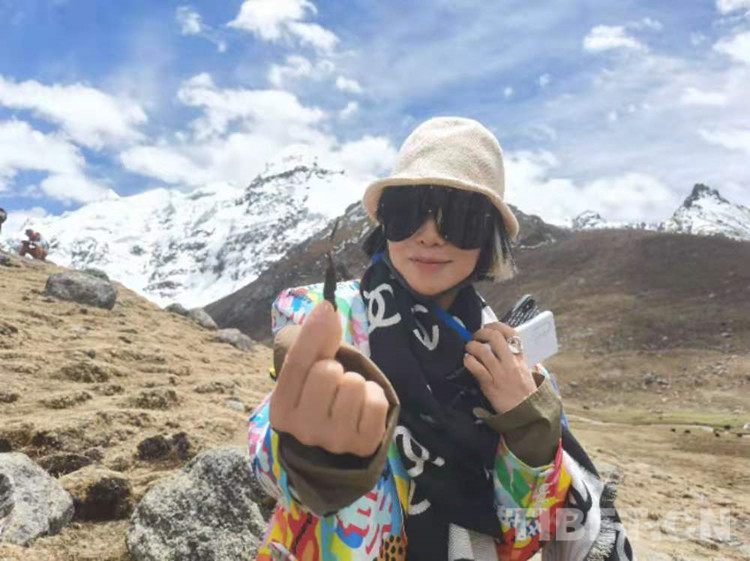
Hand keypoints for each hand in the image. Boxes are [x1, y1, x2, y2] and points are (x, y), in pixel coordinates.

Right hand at [270, 301, 388, 456]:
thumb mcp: (307, 374)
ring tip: (349, 398)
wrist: (334, 447)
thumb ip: (313, 343)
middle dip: (337, 370)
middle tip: (334, 385)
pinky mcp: (364, 445)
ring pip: (355, 385)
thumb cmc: (318, 401)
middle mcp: (303, 429)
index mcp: (281, 410)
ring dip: (357, 385)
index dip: (313, 332)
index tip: (326, 307)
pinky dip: (375, 398)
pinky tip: (364, 409)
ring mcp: (334, 440)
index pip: (297, 363)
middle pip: (328, 371)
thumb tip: (325, 307)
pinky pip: (376, 402)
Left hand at [464, 322, 536, 413]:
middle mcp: (510, 363)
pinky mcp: (490, 384)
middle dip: (481, 332)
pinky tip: (467, 360)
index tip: (489, 326)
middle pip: (495, 337)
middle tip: (476, 336)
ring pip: (483, 351)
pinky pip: (476, 368)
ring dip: (472, 346)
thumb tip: (507, 348)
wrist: (527, 414)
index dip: (498, 326)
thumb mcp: (526, 372)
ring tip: (469, 348)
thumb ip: (517, 360)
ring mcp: (500, 373)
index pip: (512, 334)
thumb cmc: (525, 394)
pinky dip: (469, 360)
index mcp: (520, 359)